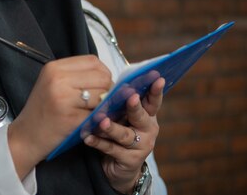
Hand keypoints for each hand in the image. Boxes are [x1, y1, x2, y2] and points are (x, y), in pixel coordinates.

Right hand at [8, 55, 112, 178]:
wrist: (25, 137)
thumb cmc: (42, 110)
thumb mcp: (52, 84)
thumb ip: (76, 76)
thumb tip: (108, 78)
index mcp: (54, 67)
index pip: (93, 61)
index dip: (102, 73)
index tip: (100, 85)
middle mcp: (58, 79)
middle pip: (102, 77)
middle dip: (107, 89)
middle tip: (99, 101)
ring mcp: (64, 99)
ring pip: (103, 95)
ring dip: (104, 105)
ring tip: (92, 111)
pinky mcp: (71, 118)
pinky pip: (97, 114)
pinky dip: (98, 118)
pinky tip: (89, 122)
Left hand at [83, 77, 164, 192]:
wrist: (119, 167)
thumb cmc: (119, 133)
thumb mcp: (123, 117)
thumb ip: (121, 104)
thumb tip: (108, 85)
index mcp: (148, 115)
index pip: (153, 101)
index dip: (156, 90)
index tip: (158, 79)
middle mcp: (148, 129)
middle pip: (141, 116)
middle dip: (135, 107)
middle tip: (131, 97)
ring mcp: (141, 146)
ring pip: (125, 134)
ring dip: (112, 127)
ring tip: (102, 121)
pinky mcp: (130, 160)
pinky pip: (112, 149)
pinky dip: (99, 142)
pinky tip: (88, 137)